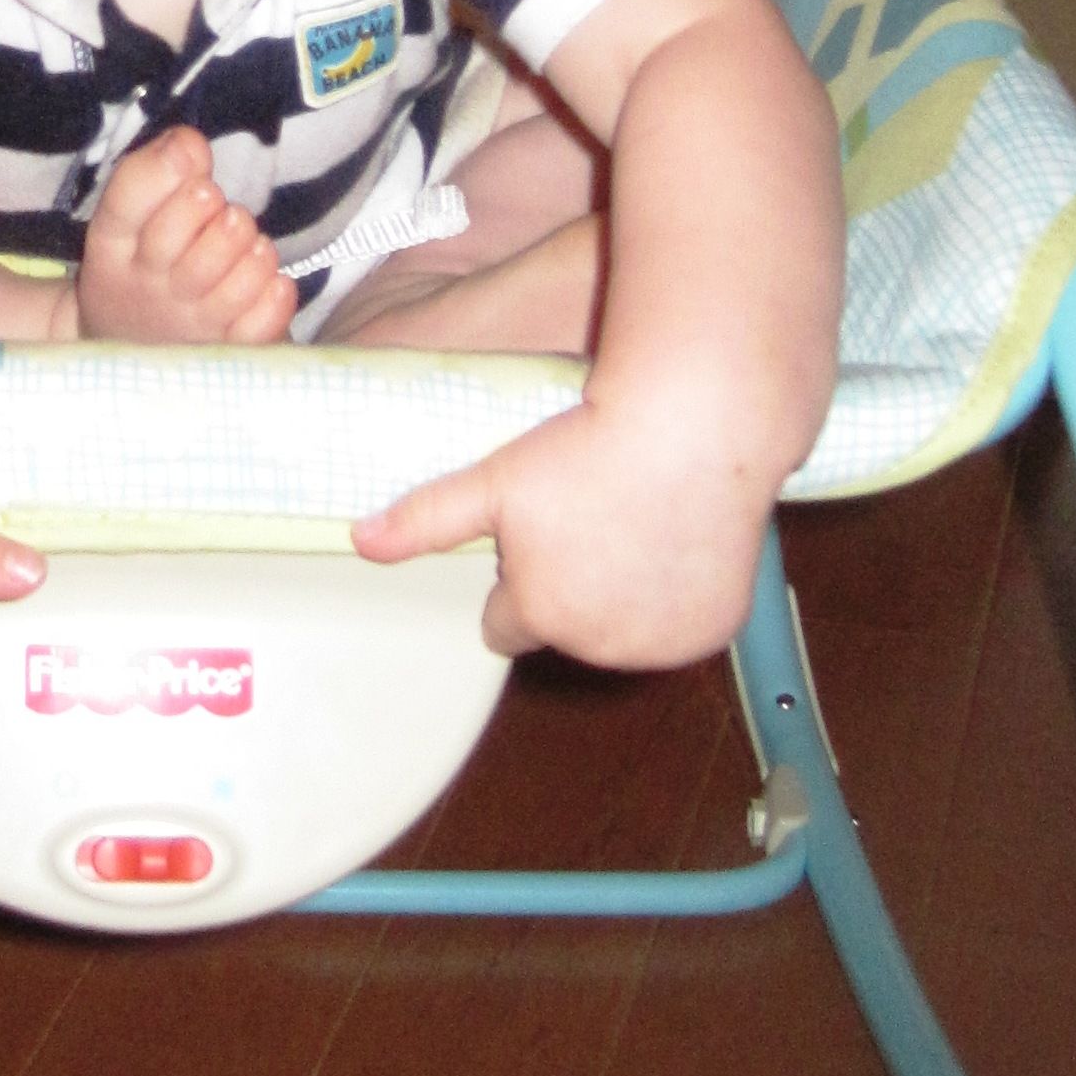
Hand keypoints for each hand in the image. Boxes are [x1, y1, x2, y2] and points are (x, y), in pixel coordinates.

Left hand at [351, 391, 771, 672]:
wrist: (692, 430)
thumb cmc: (587, 448)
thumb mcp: (496, 479)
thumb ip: (427, 518)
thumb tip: (361, 540)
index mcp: (539, 614)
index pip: (505, 626)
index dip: (514, 584)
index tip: (534, 541)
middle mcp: (600, 645)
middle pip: (569, 629)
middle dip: (569, 591)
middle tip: (587, 521)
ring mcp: (662, 642)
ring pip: (627, 631)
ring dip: (624, 599)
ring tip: (632, 525)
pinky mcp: (713, 630)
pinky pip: (683, 624)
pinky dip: (680, 597)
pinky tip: (676, 541)